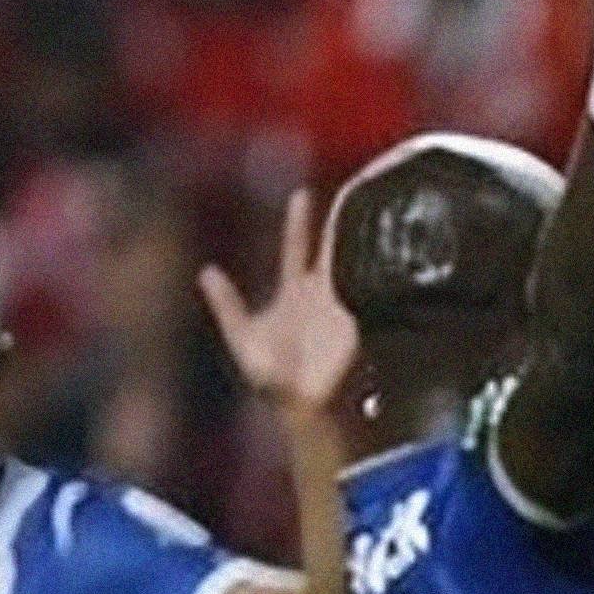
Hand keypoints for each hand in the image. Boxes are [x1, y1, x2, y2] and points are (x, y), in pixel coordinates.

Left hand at [198, 190, 357, 419]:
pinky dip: (379, 272)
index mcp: (295, 291)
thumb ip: (228, 306)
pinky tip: (387, 250)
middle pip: (334, 245)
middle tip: (355, 185)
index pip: (298, 246)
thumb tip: (206, 271)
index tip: (302, 193)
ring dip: (364, 237)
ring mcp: (345, 304)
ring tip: (378, 205)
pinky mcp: (361, 320)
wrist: (303, 407)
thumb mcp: (244, 338)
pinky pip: (371, 289)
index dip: (300, 221)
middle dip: (343, 218)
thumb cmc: (273, 379)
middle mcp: (322, 293)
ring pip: (355, 261)